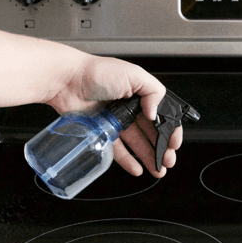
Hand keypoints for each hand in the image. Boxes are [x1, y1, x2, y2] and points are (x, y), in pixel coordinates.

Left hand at [0, 26, 180, 177]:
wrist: (67, 80)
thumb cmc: (96, 72)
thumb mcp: (134, 75)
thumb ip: (153, 92)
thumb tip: (156, 113)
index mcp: (141, 94)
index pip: (162, 116)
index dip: (170, 131)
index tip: (174, 144)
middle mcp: (130, 108)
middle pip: (151, 133)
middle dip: (162, 149)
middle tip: (168, 161)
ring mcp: (116, 121)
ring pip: (137, 144)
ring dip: (149, 157)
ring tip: (157, 170)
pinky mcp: (102, 131)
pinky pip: (118, 150)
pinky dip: (128, 161)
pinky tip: (137, 168)